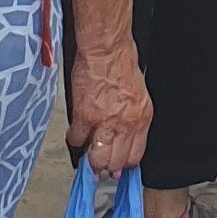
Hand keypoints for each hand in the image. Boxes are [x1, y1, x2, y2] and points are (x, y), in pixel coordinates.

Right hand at [67, 39, 152, 173]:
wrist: (106, 49)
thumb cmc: (120, 64)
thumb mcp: (138, 96)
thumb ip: (132, 118)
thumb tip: (122, 137)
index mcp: (141, 118)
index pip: (135, 156)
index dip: (124, 165)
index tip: (118, 168)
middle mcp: (125, 124)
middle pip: (116, 162)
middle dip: (107, 167)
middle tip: (100, 165)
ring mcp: (104, 122)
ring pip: (97, 158)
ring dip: (91, 159)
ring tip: (88, 155)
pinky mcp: (84, 116)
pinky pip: (77, 140)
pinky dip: (75, 140)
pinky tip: (76, 135)